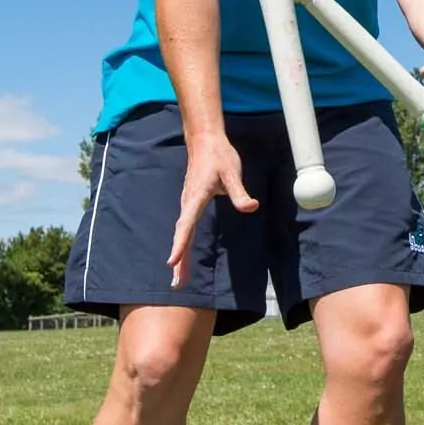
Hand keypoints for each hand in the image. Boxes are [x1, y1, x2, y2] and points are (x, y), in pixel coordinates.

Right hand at [167, 132, 255, 288]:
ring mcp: (188, 204)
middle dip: (179, 260)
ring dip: (180, 256)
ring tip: (179, 278)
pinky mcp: (191, 204)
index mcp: (196, 197)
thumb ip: (239, 192)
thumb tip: (251, 208)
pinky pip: (186, 228)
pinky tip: (184, 258)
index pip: (186, 224)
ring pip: (183, 233)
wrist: (204, 141)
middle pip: (182, 235)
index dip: (180, 244)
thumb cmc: (218, 156)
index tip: (172, 262)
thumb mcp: (232, 171)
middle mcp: (188, 203)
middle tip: (177, 284)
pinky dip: (183, 245)